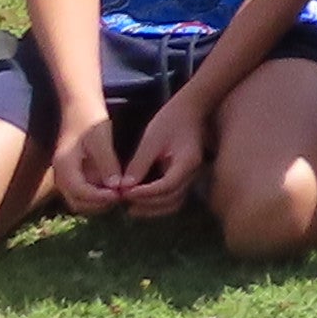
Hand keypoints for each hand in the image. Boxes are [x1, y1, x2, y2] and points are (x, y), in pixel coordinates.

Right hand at [46, 109, 130, 219]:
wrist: (79, 107)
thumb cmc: (90, 119)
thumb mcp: (101, 139)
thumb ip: (107, 163)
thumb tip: (116, 187)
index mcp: (64, 167)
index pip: (79, 192)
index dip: (99, 198)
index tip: (119, 195)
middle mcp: (62, 176)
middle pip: (78, 202)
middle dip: (99, 204)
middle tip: (122, 197)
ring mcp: (67, 176)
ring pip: (81, 200)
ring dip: (99, 202)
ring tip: (121, 194)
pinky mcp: (75, 175)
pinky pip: (85, 192)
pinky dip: (98, 195)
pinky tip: (116, 188)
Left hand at [105, 90, 213, 218]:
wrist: (191, 109)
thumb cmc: (171, 119)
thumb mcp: (151, 139)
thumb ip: (139, 164)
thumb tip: (124, 187)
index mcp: (187, 162)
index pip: (166, 186)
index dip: (145, 193)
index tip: (125, 192)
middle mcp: (193, 174)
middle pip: (171, 200)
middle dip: (146, 204)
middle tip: (124, 201)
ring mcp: (191, 176)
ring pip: (174, 202)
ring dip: (152, 208)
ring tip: (130, 206)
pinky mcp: (186, 176)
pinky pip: (173, 197)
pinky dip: (158, 202)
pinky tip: (141, 199)